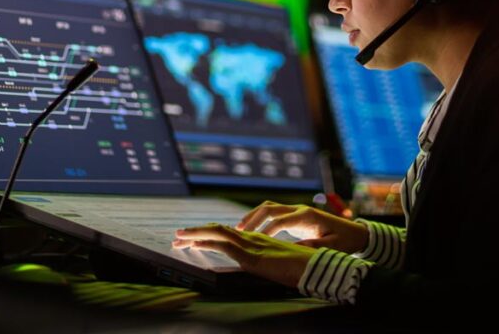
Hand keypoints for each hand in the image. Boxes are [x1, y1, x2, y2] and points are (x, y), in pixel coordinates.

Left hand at [172, 223, 316, 287]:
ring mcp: (253, 247)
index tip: (193, 237)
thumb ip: (269, 261)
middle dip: (196, 232)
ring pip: (217, 233)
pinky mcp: (254, 257)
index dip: (208, 234)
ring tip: (178, 237)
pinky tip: (195, 244)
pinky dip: (207, 242)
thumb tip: (261, 264)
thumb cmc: (306, 268)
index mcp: (259, 241)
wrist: (320, 267)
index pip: (228, 233)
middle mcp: (254, 240)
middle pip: (219, 230)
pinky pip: (225, 246)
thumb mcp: (282, 263)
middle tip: (178, 235)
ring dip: (195, 234)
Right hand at [237, 201, 368, 253]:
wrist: (355, 232)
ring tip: (238, 229)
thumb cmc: (345, 240)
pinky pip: (273, 214)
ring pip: (269, 208)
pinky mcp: (295, 217)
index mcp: (307, 216)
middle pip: (270, 208)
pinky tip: (251, 231)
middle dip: (252, 218)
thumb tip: (294, 250)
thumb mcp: (332, 246)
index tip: (256, 242)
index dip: (267, 231)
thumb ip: (314, 247)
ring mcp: (296, 211)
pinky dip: (260, 220)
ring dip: (253, 216)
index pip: (281, 220)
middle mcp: (299, 210)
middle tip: (237, 231)